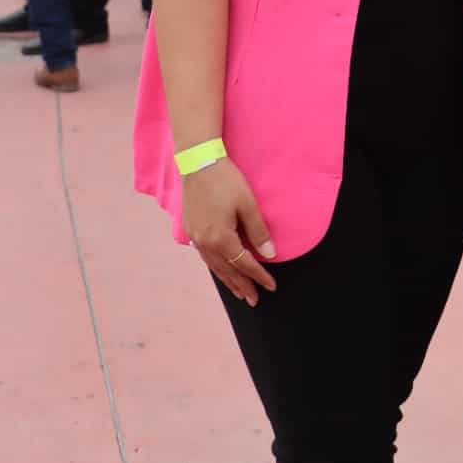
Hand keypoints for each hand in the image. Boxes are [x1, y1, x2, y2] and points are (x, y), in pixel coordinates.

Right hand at [182, 158, 276, 306]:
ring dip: (228, 280)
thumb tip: (269, 255)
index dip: (259, 276)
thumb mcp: (248, 204)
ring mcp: (195, 238)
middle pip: (227, 271)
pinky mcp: (190, 229)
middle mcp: (205, 243)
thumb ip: (258, 231)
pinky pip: (205, 256)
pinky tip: (221, 268)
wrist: (198, 162)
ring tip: (239, 291)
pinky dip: (216, 266)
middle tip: (254, 300)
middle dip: (242, 286)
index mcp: (220, 239)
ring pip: (214, 266)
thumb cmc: (226, 180)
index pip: (244, 264)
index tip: (271, 286)